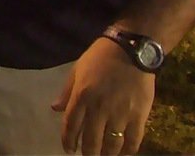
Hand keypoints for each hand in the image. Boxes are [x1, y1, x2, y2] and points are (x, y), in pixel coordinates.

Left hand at [53, 37, 154, 154]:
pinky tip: (123, 153)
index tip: (69, 150)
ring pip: (112, 143)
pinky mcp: (139, 115)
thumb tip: (55, 109)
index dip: (68, 141)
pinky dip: (128, 150)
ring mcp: (120, 113)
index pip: (71, 125)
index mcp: (81, 96)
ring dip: (107, 154)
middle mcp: (99, 107)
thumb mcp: (77, 70)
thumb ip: (66, 92)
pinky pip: (133, 140)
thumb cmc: (100, 58)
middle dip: (88, 152)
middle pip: (91, 139)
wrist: (131, 50)